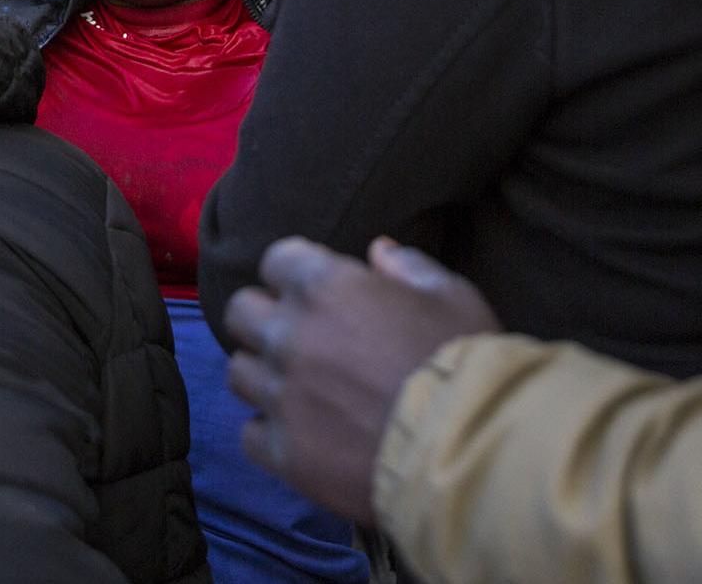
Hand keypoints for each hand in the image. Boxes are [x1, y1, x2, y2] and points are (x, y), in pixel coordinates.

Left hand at [224, 236, 500, 523]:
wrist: (462, 449)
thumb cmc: (462, 362)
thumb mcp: (451, 296)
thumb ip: (409, 268)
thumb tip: (378, 251)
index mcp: (324, 286)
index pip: (276, 259)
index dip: (296, 271)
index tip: (316, 289)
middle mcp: (289, 335)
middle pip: (241, 312)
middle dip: (264, 317)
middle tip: (297, 335)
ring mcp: (280, 395)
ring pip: (238, 372)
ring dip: (264, 374)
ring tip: (296, 387)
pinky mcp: (283, 451)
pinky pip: (249, 435)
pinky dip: (270, 432)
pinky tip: (300, 434)